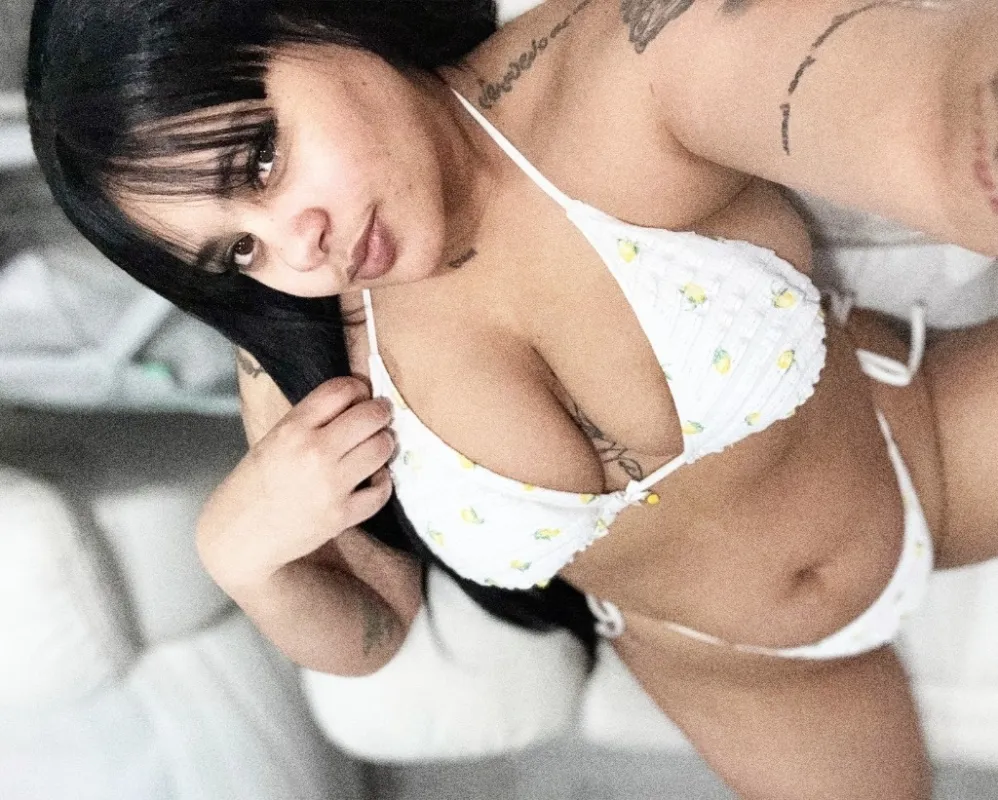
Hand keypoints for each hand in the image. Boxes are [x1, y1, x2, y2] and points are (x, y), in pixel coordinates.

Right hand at [196, 376, 394, 594]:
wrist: (238, 536)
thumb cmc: (253, 485)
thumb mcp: (273, 439)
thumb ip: (310, 420)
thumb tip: (356, 401)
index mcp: (292, 428)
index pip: (341, 390)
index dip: (358, 388)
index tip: (362, 395)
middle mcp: (313, 452)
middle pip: (370, 416)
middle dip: (380, 412)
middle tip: (380, 416)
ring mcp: (330, 485)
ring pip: (381, 448)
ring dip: (384, 443)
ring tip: (376, 446)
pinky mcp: (341, 515)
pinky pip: (381, 490)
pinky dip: (382, 482)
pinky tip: (373, 479)